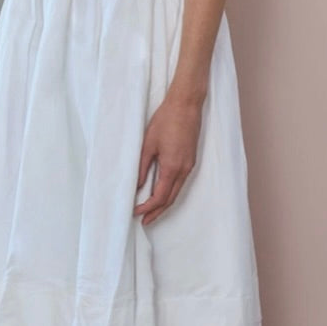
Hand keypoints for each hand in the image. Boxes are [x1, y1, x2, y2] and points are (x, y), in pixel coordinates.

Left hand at [133, 91, 203, 226]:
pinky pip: (181, 182)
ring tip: (151, 211)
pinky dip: (170, 192)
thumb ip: (141, 167)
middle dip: (157, 212)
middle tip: (145, 221)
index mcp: (172, 167)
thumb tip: (135, 186)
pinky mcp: (191, 159)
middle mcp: (184, 170)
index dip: (147, 208)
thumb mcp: (147, 144)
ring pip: (176, 192)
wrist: (186, 105)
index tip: (136, 212)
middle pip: (170, 199)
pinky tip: (162, 192)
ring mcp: (189, 165)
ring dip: (164, 203)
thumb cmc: (166, 120)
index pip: (159, 197)